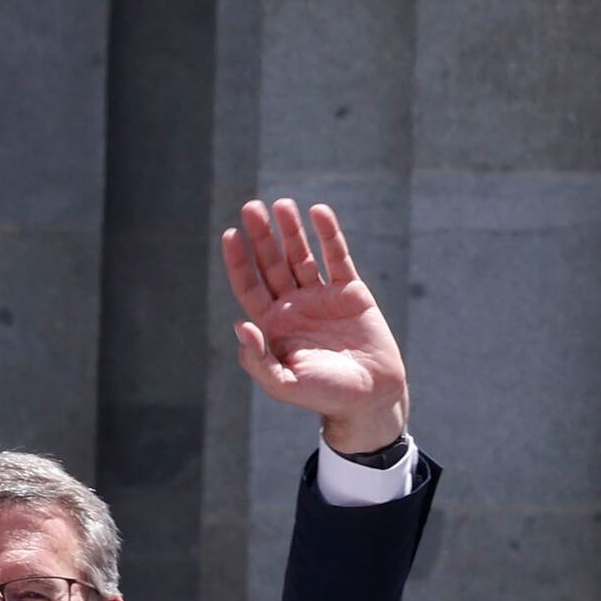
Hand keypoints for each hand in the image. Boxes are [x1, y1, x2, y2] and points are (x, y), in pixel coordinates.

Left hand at [226, 198, 411, 457]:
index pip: (249, 285)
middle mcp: (293, 306)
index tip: (232, 235)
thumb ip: (256, 359)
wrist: (369, 396)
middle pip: (272, 263)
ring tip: (281, 204)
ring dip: (291, 231)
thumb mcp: (282, 384)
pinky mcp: (351, 292)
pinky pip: (337, 258)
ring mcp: (321, 297)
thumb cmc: (323, 394)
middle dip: (261, 236)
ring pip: (302, 255)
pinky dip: (329, 235)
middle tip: (251, 207)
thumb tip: (239, 325)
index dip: (239, 261)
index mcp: (272, 324)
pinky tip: (319, 212)